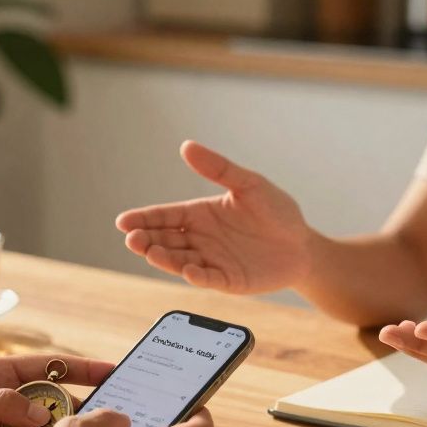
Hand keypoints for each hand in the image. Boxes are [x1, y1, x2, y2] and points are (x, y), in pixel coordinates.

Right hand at [116, 140, 312, 293]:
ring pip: (179, 260)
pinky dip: (195, 276)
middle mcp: (201, 239)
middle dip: (146, 240)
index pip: (164, 216)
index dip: (143, 219)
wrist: (303, 245)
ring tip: (151, 252)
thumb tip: (187, 146)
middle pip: (165, 240)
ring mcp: (212, 260)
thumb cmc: (277, 211)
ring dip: (164, 258)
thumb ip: (219, 169)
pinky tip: (187, 270)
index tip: (123, 222)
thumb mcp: (249, 184)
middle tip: (133, 239)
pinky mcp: (228, 280)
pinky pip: (207, 278)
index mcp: (200, 214)